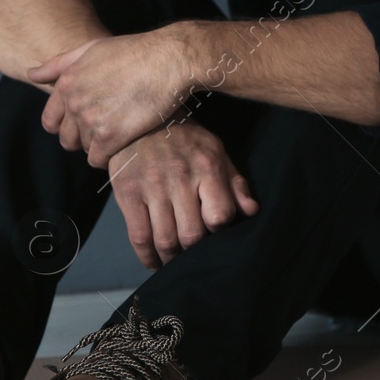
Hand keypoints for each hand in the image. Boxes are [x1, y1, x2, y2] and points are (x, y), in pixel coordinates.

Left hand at [30, 27, 194, 166]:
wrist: (168, 60)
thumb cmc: (134, 51)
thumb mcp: (92, 49)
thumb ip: (59, 64)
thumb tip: (31, 74)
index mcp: (67, 83)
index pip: (50, 120)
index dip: (66, 125)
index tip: (85, 123)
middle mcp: (74, 103)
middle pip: (67, 138)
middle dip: (82, 137)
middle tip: (106, 129)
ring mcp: (91, 121)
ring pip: (84, 149)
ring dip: (100, 145)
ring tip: (120, 131)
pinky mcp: (111, 136)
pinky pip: (99, 159)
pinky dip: (109, 156)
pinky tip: (124, 143)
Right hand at [107, 121, 257, 268]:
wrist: (140, 117)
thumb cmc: (184, 138)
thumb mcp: (215, 152)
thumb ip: (235, 184)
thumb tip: (251, 211)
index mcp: (206, 166)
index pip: (219, 215)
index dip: (220, 231)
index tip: (215, 235)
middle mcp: (179, 177)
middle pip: (192, 234)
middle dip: (195, 252)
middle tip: (194, 255)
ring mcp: (151, 186)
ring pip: (165, 240)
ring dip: (172, 260)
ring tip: (175, 263)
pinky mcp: (128, 193)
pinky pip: (139, 236)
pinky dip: (147, 257)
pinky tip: (154, 262)